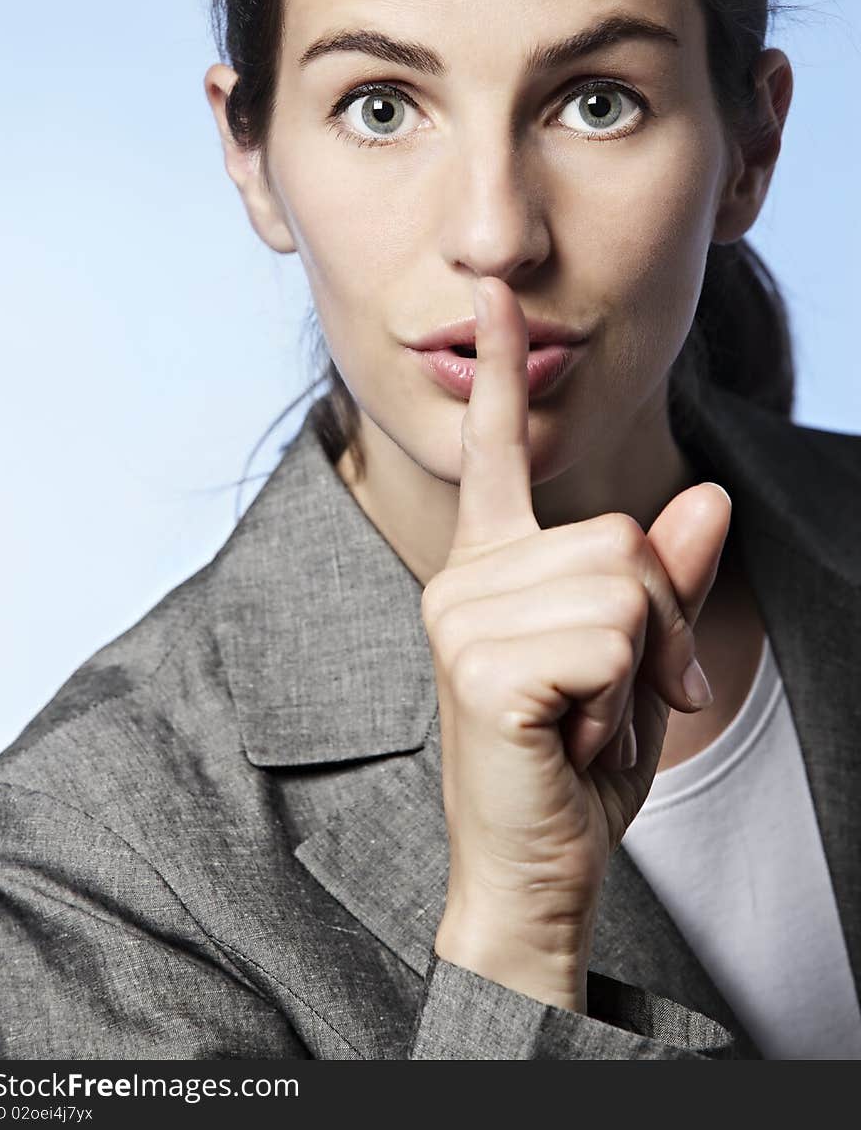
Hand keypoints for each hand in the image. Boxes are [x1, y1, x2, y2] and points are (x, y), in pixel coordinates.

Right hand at [422, 276, 730, 1009]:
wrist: (536, 873)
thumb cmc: (575, 766)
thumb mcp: (638, 662)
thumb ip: (662, 580)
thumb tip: (709, 497)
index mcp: (490, 567)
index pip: (497, 450)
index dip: (503, 372)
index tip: (498, 298)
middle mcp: (463, 578)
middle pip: (617, 530)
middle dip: (659, 619)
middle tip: (628, 695)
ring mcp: (461, 617)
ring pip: (621, 577)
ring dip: (641, 664)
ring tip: (592, 718)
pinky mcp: (480, 665)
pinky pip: (608, 633)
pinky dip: (623, 695)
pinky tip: (575, 736)